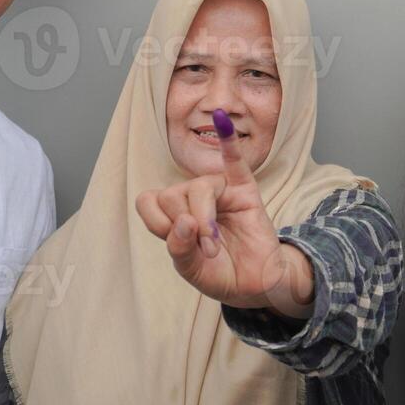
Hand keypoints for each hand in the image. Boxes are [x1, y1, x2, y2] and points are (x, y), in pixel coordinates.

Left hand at [135, 109, 312, 315]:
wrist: (256, 284)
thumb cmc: (220, 274)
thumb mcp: (189, 268)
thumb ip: (179, 247)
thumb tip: (184, 222)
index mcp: (173, 214)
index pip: (148, 201)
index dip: (156, 221)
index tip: (177, 243)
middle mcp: (191, 198)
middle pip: (172, 195)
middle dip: (186, 227)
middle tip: (206, 252)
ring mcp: (219, 192)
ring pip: (199, 187)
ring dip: (203, 219)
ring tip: (214, 246)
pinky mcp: (244, 189)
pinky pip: (234, 161)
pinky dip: (228, 141)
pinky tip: (221, 120)